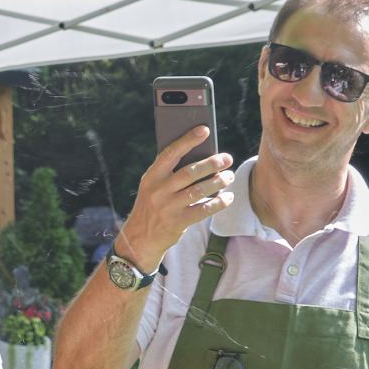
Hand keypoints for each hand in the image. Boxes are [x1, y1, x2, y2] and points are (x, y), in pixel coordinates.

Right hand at [115, 128, 234, 272]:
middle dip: (211, 163)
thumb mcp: (153, 187)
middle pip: (189, 172)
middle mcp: (158, 191)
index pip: (170, 153)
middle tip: (226, 158)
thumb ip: (170, 173)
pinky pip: (203, 210)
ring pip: (199, 190)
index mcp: (151, 177)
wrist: (140, 239)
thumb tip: (202, 156)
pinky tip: (228, 197)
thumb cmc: (152, 206)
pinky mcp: (178, 223)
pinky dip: (219, 202)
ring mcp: (168, 207)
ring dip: (218, 182)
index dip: (188, 140)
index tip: (204, 130)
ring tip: (229, 176)